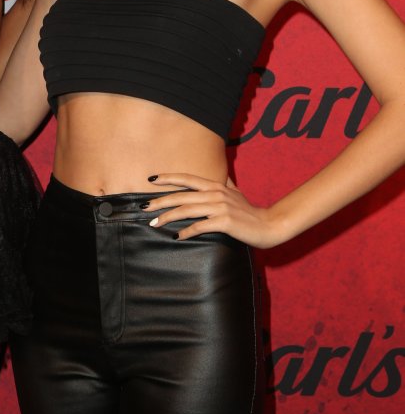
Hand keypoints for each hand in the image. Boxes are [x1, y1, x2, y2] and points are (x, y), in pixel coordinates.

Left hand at [144, 173, 288, 248]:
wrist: (269, 225)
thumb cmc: (249, 212)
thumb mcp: (235, 193)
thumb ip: (224, 184)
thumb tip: (219, 177)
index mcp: (215, 185)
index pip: (187, 179)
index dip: (168, 178)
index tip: (151, 180)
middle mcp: (215, 193)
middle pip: (181, 196)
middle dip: (160, 201)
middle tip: (143, 208)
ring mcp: (220, 207)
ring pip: (187, 210)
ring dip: (168, 217)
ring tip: (155, 223)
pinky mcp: (224, 222)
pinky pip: (200, 226)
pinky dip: (186, 232)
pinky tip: (177, 236)